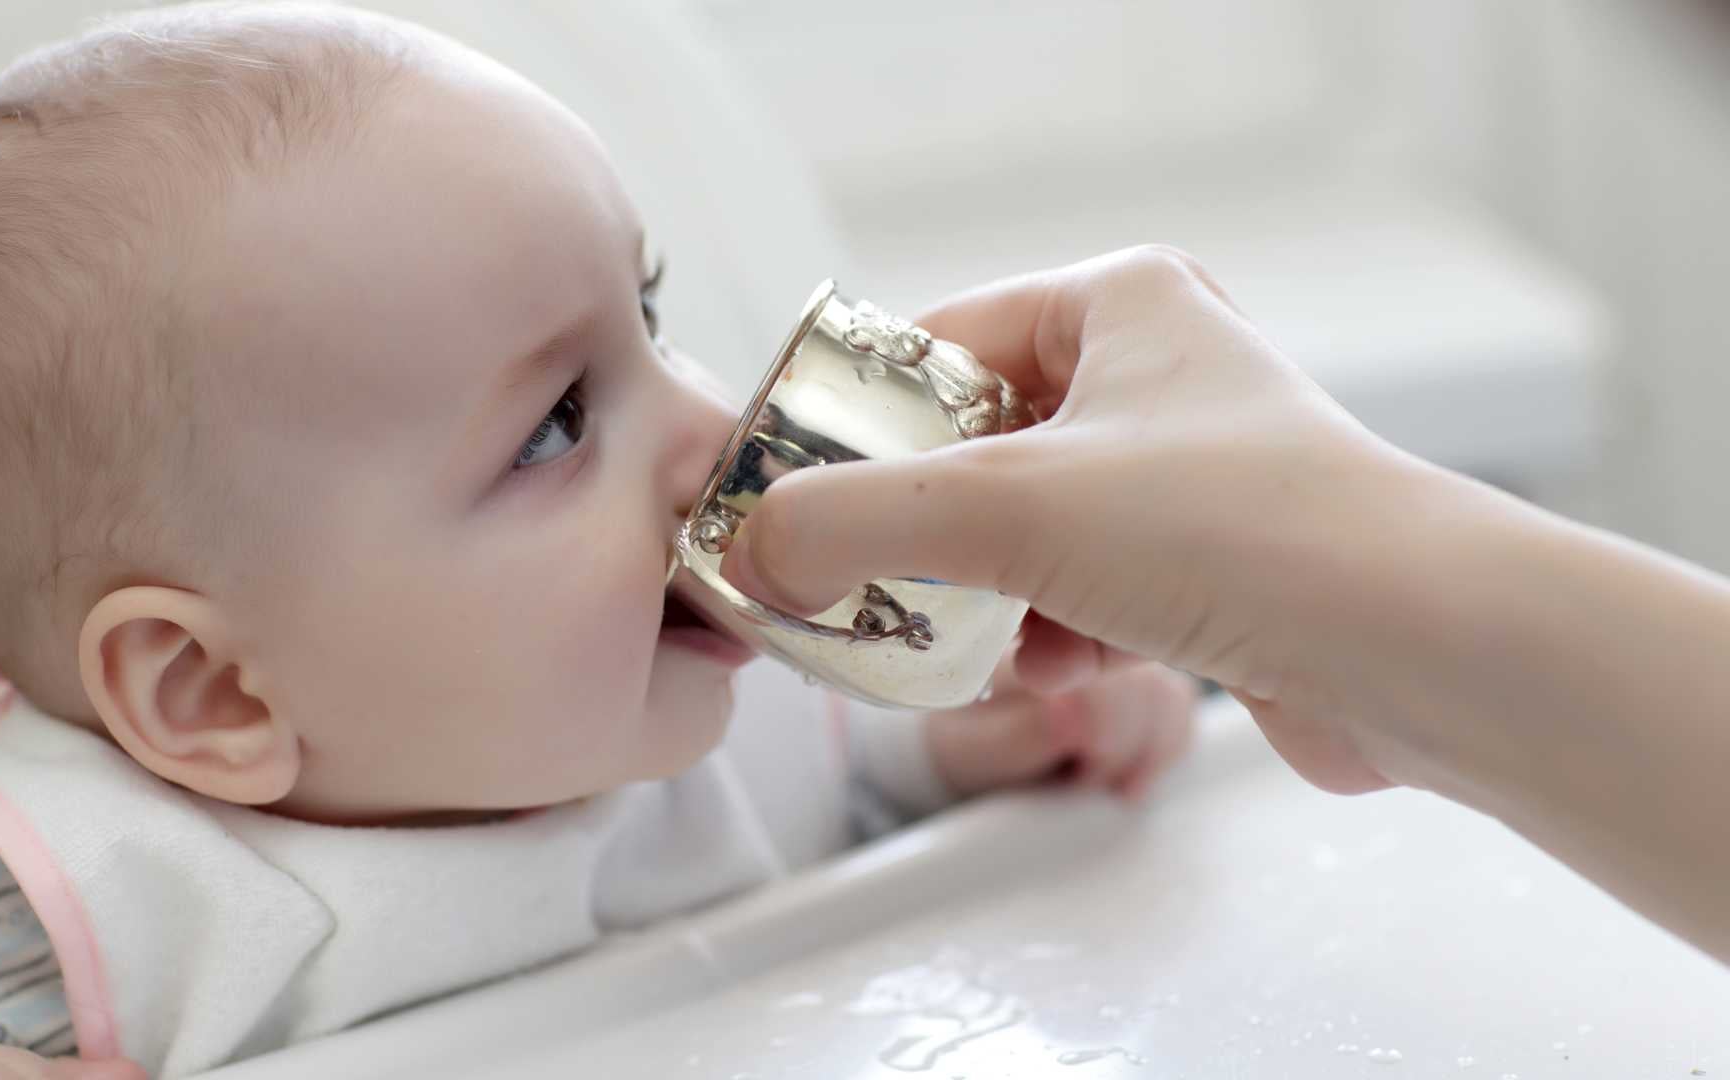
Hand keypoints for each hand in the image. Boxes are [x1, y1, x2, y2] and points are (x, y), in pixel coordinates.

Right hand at [721, 247, 1436, 794]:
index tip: (790, 499)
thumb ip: (858, 521)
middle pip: (970, 451)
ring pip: (1022, 535)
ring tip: (970, 646)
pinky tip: (1052, 671)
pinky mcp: (1207, 568)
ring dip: (981, 601)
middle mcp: (1153, 376)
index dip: (850, 427)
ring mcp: (1183, 476)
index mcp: (1115, 305)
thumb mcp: (1012, 505)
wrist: (1423, 652)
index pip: (933, 349)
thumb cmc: (1252, 529)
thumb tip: (761, 555)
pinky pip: (1081, 594)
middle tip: (862, 588)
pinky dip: (1049, 638)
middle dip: (917, 536)